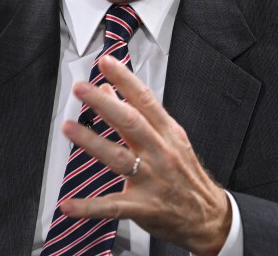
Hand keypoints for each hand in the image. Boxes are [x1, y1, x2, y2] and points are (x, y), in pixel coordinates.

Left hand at [59, 56, 230, 255]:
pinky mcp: (143, 207)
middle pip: (130, 123)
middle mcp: (160, 152)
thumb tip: (108, 90)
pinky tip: (69, 204)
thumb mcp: (169, 138)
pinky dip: (89, 206)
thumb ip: (139, 115)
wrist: (208, 216)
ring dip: (91, 142)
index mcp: (167, 132)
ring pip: (118, 158)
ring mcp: (151, 179)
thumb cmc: (185, 174)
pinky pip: (112, 206)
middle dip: (104, 104)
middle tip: (82, 89)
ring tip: (68, 128)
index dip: (124, 79)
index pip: (144, 99)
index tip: (106, 62)